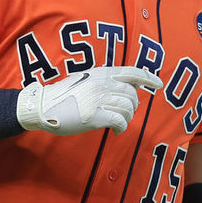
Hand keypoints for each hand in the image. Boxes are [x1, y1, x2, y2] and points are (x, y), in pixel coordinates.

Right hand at [16, 66, 162, 135]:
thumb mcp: (86, 79)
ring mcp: (98, 99)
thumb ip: (105, 80)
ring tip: (118, 122)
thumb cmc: (64, 95)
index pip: (131, 72)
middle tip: (124, 114)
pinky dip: (122, 127)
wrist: (43, 106)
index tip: (158, 84)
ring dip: (127, 118)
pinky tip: (116, 130)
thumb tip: (129, 86)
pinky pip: (120, 121)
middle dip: (132, 106)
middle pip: (132, 94)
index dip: (148, 77)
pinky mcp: (93, 115)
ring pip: (128, 108)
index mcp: (101, 73)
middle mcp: (101, 83)